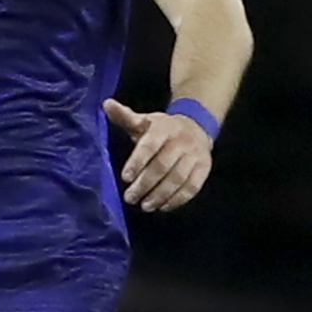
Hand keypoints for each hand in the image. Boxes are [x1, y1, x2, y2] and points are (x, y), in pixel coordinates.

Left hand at [105, 98, 213, 212]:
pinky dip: (178, 199)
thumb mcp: (144, 120)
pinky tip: (163, 207)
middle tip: (130, 197)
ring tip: (145, 206)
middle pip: (163, 166)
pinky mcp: (204, 168)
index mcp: (164, 129)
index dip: (137, 162)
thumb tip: (106, 104)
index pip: (150, 146)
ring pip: (178, 178)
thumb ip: (125, 117)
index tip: (125, 178)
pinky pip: (193, 186)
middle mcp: (181, 142)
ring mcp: (195, 155)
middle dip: (145, 184)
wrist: (196, 127)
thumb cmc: (162, 129)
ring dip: (160, 195)